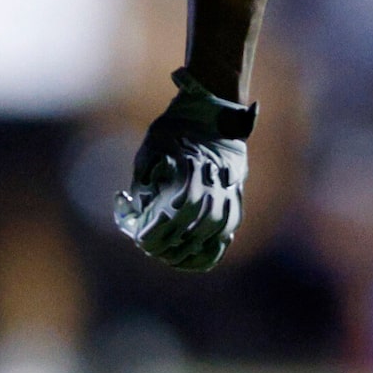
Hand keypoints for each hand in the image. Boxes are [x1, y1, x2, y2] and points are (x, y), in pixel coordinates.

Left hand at [113, 68, 254, 271]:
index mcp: (191, 175)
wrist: (209, 113)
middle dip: (168, 244)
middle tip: (150, 249)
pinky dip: (215, 248)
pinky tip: (198, 259)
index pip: (172, 216)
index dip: (154, 232)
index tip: (140, 238)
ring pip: (213, 233)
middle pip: (192, 229)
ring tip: (171, 258)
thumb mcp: (150, 151)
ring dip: (190, 250)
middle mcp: (213, 188)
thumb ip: (144, 182)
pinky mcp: (235, 197)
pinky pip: (229, 229)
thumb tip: (136, 209)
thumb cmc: (173, 131)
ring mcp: (228, 193)